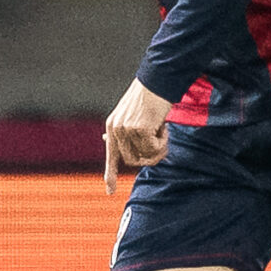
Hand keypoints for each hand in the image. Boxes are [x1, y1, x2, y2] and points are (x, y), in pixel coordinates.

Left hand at [102, 79, 173, 193]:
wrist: (157, 80)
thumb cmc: (149, 96)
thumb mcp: (131, 114)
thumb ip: (123, 130)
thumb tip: (106, 142)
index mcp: (112, 126)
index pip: (111, 155)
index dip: (111, 174)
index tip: (110, 191)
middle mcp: (116, 129)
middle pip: (133, 161)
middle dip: (150, 158)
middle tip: (162, 145)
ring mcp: (126, 130)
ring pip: (145, 156)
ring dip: (158, 148)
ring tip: (162, 131)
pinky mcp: (139, 129)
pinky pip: (154, 148)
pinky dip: (163, 141)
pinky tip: (163, 126)